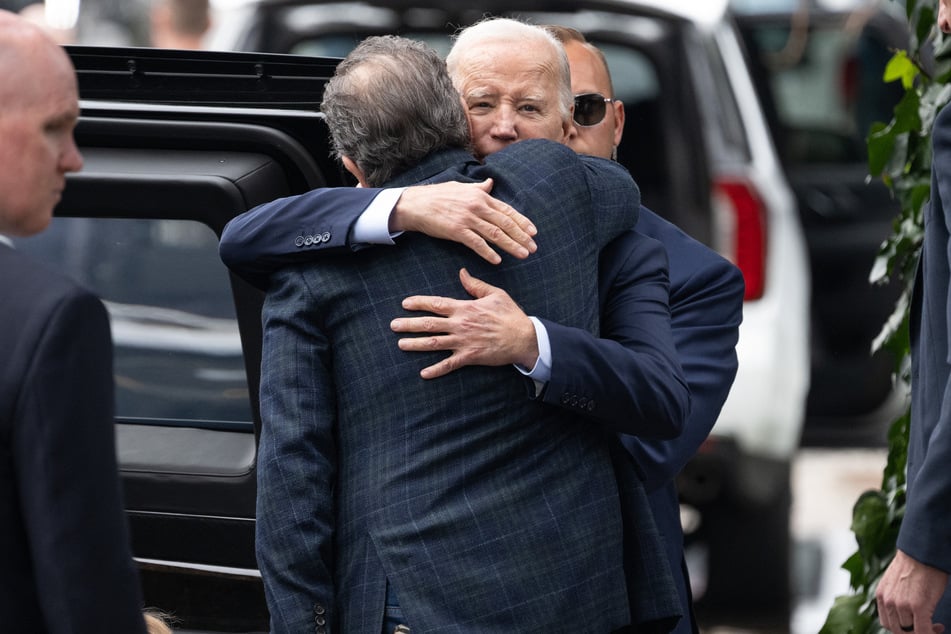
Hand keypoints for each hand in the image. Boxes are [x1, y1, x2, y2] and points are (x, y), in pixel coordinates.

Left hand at [390, 268, 537, 378]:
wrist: (524, 338)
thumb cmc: (510, 315)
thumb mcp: (495, 294)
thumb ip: (475, 285)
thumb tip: (462, 272)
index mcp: (465, 308)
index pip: (436, 304)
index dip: (419, 303)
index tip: (404, 304)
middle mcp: (460, 325)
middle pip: (429, 324)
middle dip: (409, 324)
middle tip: (393, 325)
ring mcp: (463, 342)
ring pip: (434, 344)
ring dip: (415, 344)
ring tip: (400, 344)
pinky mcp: (470, 357)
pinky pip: (449, 365)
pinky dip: (436, 370)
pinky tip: (423, 373)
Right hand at [391, 179, 536, 263]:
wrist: (416, 203)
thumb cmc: (437, 195)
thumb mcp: (461, 187)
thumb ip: (479, 188)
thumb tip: (491, 183)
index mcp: (480, 196)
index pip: (507, 210)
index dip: (522, 222)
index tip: (533, 232)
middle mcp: (477, 206)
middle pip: (505, 223)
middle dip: (521, 236)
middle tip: (533, 247)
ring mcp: (467, 218)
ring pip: (495, 234)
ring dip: (511, 245)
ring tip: (523, 254)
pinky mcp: (457, 230)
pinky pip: (476, 243)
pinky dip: (488, 252)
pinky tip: (498, 260)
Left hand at [877, 549, 947, 632]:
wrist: (922, 552)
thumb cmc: (914, 565)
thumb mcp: (895, 582)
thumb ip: (894, 596)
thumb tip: (903, 613)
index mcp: (882, 596)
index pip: (888, 624)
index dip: (902, 628)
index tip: (915, 625)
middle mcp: (888, 601)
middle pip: (898, 630)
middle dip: (913, 632)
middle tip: (928, 627)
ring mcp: (902, 605)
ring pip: (910, 631)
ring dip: (924, 631)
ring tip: (935, 625)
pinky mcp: (918, 606)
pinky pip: (923, 631)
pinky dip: (931, 633)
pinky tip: (938, 628)